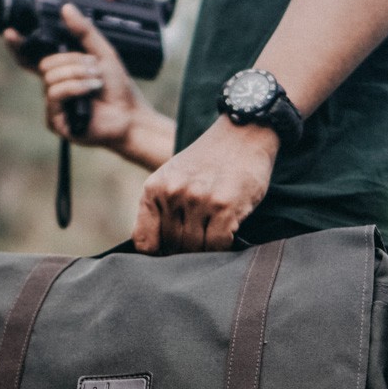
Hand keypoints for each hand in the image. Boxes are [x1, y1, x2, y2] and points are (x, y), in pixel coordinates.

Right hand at [3, 3, 142, 153]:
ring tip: (96, 80)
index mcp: (61, 72)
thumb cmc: (118, 89)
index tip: (10, 32)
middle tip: (93, 67)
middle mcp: (55, 88)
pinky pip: (55, 95)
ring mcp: (54, 106)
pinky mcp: (55, 122)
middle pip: (45, 64)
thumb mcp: (102, 53)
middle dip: (71, 61)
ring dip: (76, 74)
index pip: (32, 58)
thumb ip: (84, 31)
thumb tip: (66, 8)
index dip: (18, 46)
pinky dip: (74, 87)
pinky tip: (90, 91)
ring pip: (50, 78)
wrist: (130, 115)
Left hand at [132, 116, 278, 253]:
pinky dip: (223, 247)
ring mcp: (198, 200)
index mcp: (154, 189)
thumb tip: (156, 251)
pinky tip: (228, 234)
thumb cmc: (208, 162)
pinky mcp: (225, 207)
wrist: (243, 134)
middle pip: (173, 247)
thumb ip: (160, 208)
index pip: (144, 243)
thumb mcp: (172, 178)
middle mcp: (172, 194)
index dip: (158, 254)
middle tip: (201, 240)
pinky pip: (217, 245)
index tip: (171, 252)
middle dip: (186, 251)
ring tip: (215, 236)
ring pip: (195, 249)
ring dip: (206, 250)